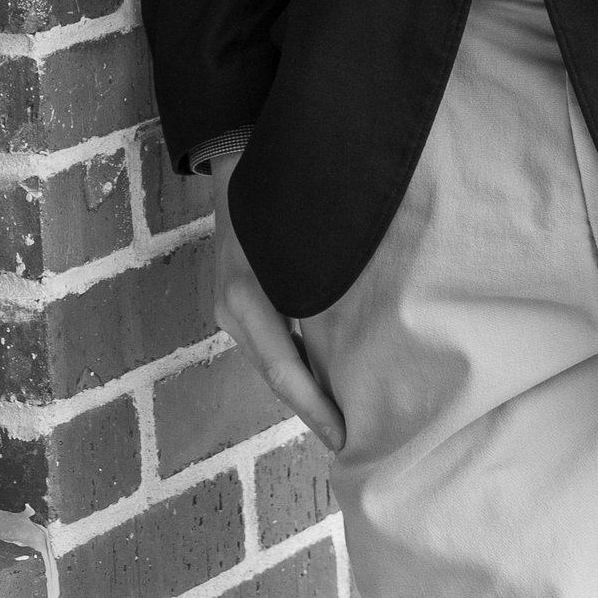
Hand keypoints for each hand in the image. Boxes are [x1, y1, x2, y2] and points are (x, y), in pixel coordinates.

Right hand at [207, 134, 344, 453]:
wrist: (235, 154)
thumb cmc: (274, 190)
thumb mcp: (297, 237)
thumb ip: (323, 280)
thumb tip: (366, 330)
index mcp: (244, 297)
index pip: (282, 369)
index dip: (314, 408)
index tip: (345, 439)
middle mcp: (233, 308)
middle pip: (277, 374)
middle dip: (313, 409)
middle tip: (354, 443)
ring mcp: (231, 306)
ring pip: (273, 362)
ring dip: (306, 390)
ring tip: (344, 421)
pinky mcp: (238, 301)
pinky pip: (271, 343)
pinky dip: (297, 366)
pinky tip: (325, 380)